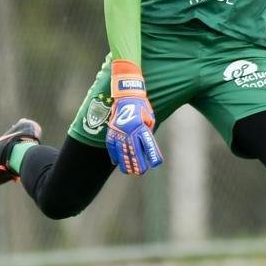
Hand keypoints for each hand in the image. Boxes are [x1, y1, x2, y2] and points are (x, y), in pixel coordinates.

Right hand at [105, 59, 163, 174]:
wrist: (126, 94)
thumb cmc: (142, 106)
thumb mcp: (149, 118)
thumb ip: (147, 132)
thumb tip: (145, 146)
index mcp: (141, 127)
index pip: (148, 146)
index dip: (152, 156)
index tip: (155, 164)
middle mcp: (129, 130)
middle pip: (134, 152)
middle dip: (138, 164)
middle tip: (140, 172)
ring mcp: (119, 131)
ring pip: (121, 151)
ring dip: (125, 163)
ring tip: (128, 171)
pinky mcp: (112, 130)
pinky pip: (111, 145)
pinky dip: (113, 155)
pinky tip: (116, 163)